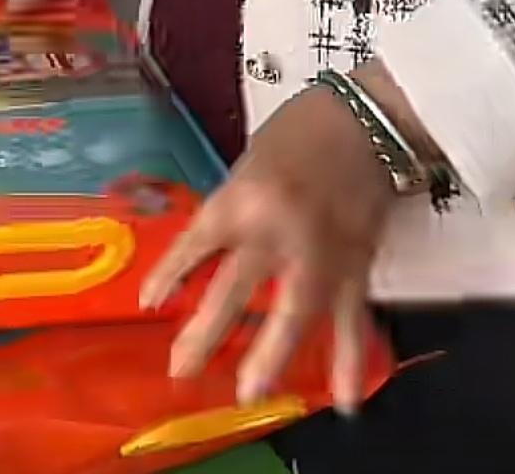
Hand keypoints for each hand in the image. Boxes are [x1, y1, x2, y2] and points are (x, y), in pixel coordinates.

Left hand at [140, 85, 393, 410]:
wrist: (365, 118)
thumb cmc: (302, 129)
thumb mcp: (252, 160)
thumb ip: (236, 206)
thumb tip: (215, 251)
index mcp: (243, 196)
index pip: (196, 243)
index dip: (170, 275)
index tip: (149, 303)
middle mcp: (277, 229)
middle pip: (234, 290)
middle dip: (205, 334)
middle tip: (181, 369)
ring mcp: (320, 252)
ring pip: (292, 314)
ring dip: (270, 357)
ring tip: (250, 394)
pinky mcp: (356, 263)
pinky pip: (349, 318)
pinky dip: (348, 358)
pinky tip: (344, 397)